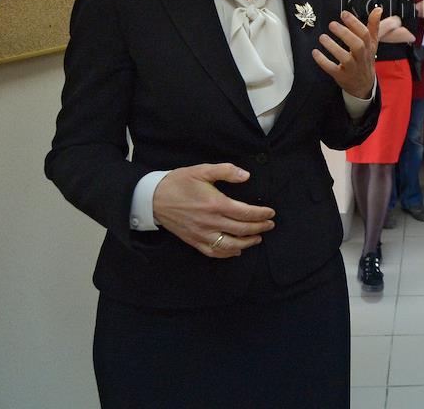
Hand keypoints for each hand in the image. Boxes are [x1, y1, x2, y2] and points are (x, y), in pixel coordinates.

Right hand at [153, 164, 275, 257]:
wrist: (153, 198)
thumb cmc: (178, 182)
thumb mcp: (202, 170)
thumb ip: (226, 171)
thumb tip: (246, 175)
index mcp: (215, 204)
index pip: (245, 213)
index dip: (261, 214)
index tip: (271, 213)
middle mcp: (210, 222)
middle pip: (241, 230)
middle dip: (259, 228)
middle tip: (270, 225)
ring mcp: (201, 234)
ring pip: (230, 245)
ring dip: (247, 243)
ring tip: (258, 238)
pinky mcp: (193, 241)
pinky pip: (214, 252)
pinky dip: (227, 253)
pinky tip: (236, 250)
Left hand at [313, 7, 380, 99]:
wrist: (364, 85)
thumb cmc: (365, 59)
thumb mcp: (372, 44)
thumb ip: (373, 26)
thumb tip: (378, 9)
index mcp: (368, 47)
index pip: (365, 34)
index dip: (354, 23)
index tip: (343, 14)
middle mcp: (362, 58)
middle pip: (357, 46)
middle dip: (345, 34)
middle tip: (332, 24)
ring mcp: (352, 68)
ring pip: (345, 58)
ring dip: (333, 47)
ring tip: (322, 37)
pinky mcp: (341, 76)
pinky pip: (332, 69)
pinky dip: (323, 61)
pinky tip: (315, 52)